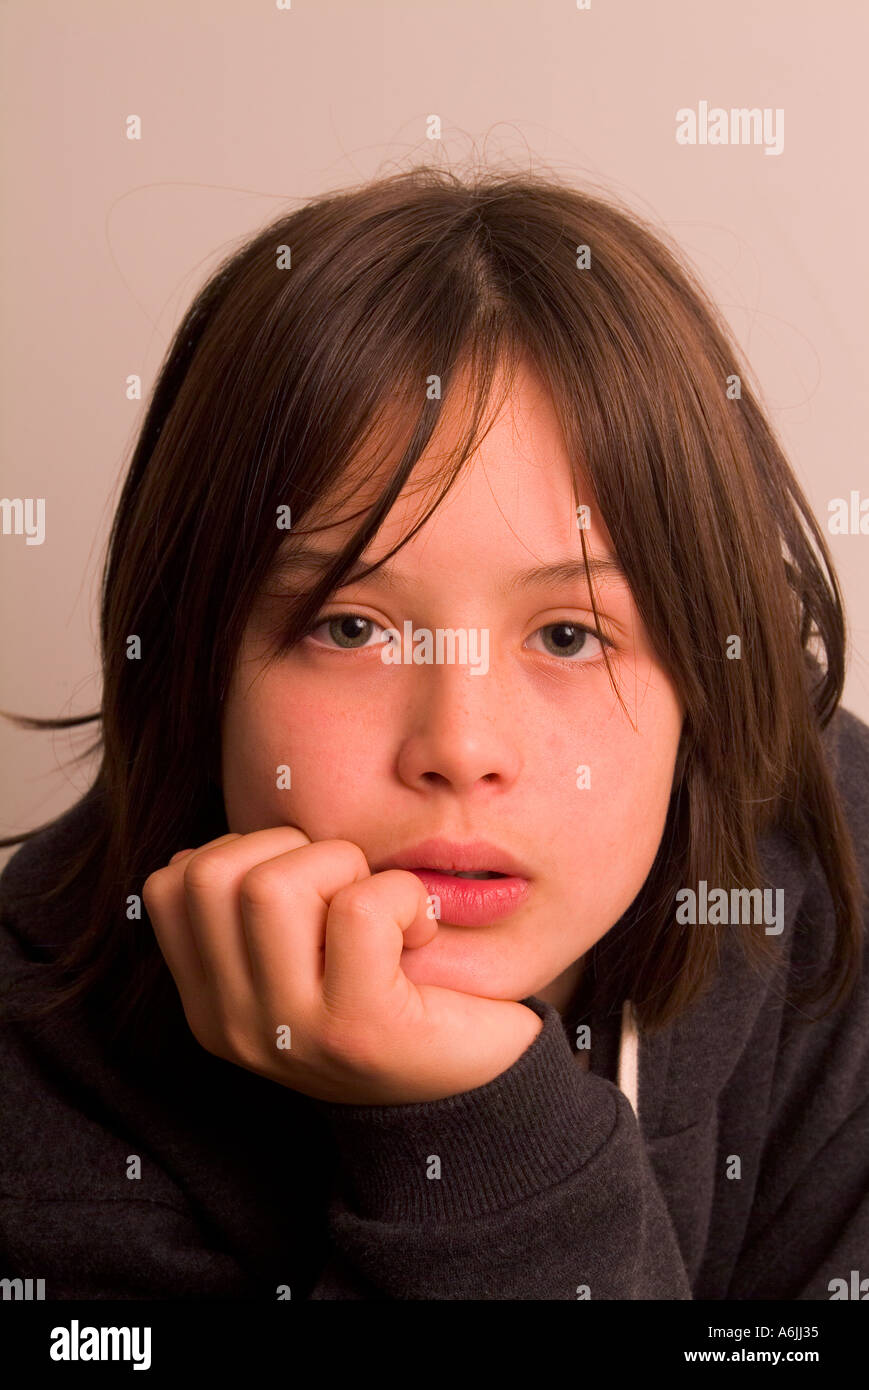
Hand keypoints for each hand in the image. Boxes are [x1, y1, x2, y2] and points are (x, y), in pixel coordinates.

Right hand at [142, 828, 542, 1104]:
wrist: (480, 1087)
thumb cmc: (395, 997)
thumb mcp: (303, 954)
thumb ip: (257, 902)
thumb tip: (246, 829)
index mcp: (211, 1004)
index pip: (170, 884)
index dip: (242, 851)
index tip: (303, 886)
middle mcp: (233, 1024)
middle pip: (211, 873)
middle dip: (290, 849)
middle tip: (345, 889)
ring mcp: (289, 1032)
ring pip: (272, 884)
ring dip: (341, 866)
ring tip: (380, 909)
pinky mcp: (357, 1030)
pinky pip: (362, 909)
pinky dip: (402, 895)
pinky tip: (420, 930)